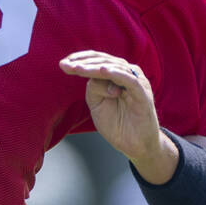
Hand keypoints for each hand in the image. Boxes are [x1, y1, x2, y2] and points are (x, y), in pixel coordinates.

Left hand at [59, 50, 176, 179]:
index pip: (97, 60)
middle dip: (83, 62)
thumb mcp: (97, 104)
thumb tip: (95, 74)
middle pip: (104, 61)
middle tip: (65, 65)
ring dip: (94, 67)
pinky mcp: (143, 94)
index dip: (80, 59)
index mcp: (116, 75)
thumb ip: (94, 87)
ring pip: (114, 67)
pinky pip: (128, 80)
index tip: (62, 63)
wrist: (135, 145)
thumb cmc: (117, 123)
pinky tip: (102, 71)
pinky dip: (115, 74)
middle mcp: (127, 74)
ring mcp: (136, 83)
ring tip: (78, 68)